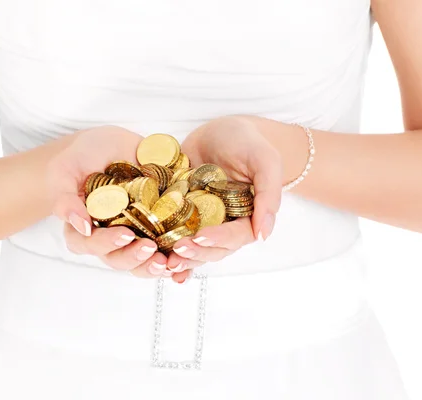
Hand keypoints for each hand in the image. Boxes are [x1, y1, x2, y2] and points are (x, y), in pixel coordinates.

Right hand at [47, 126, 167, 277]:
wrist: (107, 145)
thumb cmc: (78, 158)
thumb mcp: (64, 173)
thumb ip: (66, 199)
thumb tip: (82, 226)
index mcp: (84, 229)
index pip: (91, 245)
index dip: (107, 244)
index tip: (125, 235)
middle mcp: (109, 237)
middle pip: (119, 259)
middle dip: (135, 258)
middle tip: (151, 249)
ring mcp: (133, 233)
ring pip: (143, 261)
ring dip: (156, 266)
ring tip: (171, 263)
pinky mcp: (156, 225)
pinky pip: (166, 249)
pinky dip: (176, 260)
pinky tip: (186, 266)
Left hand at [167, 116, 282, 282]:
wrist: (222, 129)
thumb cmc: (248, 143)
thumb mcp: (265, 161)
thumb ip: (269, 194)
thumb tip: (264, 235)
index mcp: (248, 217)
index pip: (236, 236)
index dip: (219, 239)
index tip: (201, 237)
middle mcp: (225, 224)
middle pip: (213, 249)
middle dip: (196, 253)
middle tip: (177, 249)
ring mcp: (202, 220)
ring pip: (194, 248)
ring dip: (180, 258)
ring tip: (164, 262)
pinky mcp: (181, 213)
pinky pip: (174, 233)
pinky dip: (165, 249)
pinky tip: (153, 259)